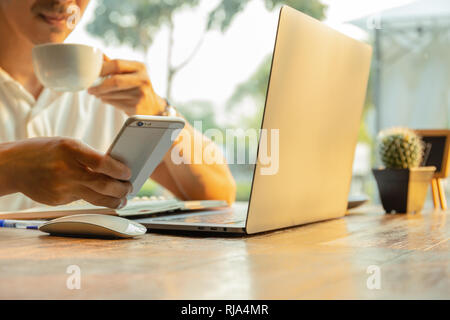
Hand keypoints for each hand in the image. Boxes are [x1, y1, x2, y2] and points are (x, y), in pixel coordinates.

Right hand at [0, 138, 131, 207]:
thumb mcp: (68, 145)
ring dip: (114, 200)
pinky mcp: (57, 200)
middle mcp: (67, 169)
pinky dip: (92, 197)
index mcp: (71, 149)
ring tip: (122, 199)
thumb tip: (116, 170)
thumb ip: (89, 156)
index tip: (129, 173)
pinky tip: (96, 194)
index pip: (103, 162)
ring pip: (96, 199)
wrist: (13, 165)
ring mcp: (61, 187)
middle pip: (103, 184)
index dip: (120, 170)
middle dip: (122, 188)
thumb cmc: (46, 151)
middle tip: (130, 188)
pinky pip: (81, 200)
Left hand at [88, 57, 165, 115]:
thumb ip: (115, 65)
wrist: (152, 106)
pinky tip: (108, 100)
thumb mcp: (131, 73)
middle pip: (115, 80)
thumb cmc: (137, 88)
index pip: (117, 64)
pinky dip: (108, 101)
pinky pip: (116, 103)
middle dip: (100, 86)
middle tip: (90, 89)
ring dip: (101, 95)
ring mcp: (141, 94)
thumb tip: (98, 55)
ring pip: (113, 94)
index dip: (101, 69)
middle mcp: (143, 79)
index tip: (91, 74)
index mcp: (140, 67)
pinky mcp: (137, 107)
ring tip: (98, 94)